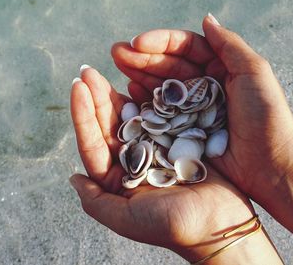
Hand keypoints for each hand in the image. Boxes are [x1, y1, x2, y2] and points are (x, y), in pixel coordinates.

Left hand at [69, 67, 278, 262]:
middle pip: (110, 124)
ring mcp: (157, 148)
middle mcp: (135, 161)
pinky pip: (162, 114)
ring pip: (134, 115)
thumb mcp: (128, 220)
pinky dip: (152, 97)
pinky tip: (142, 79)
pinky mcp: (179, 140)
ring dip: (121, 93)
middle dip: (98, 97)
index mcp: (119, 179)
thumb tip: (72, 177)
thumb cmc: (175, 226)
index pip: (94, 143)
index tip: (77, 87)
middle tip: (88, 70)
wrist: (220, 224)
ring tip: (111, 67)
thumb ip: (97, 202)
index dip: (83, 115)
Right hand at [111, 15, 292, 202]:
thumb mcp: (254, 72)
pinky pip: (161, 113)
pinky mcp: (185, 132)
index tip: (138, 42)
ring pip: (161, 86)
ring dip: (139, 74)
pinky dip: (144, 101)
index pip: (186, 48)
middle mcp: (205, 86)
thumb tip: (206, 19)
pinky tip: (129, 90)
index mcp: (221, 68)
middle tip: (116, 52)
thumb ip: (229, 45)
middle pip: (169, 66)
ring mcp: (193, 110)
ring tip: (117, 66)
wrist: (271, 164)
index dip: (161, 42)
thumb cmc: (267, 117)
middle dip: (143, 57)